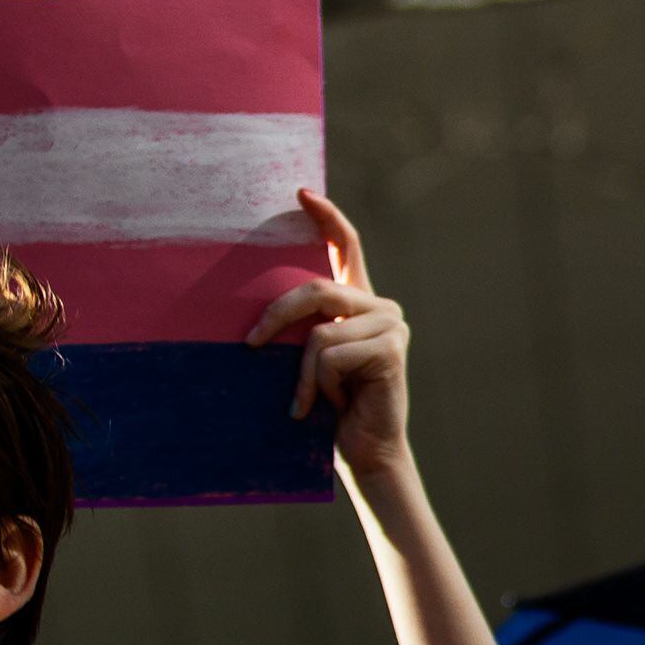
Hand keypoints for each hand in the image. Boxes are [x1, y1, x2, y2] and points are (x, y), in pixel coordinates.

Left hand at [246, 188, 410, 476]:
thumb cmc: (330, 408)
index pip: (346, 246)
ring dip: (304, 374)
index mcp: (358, 303)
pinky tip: (331, 406)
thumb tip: (258, 314)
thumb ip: (302, 328)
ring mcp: (390, 326)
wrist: (365, 451)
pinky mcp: (392, 349)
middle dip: (277, 315)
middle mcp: (379, 306)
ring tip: (306, 401)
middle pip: (316, 288)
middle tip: (251, 344)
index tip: (301, 193)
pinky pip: (332, 354)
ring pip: (320, 331)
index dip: (326, 217)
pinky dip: (320, 385)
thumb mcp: (309, 360)